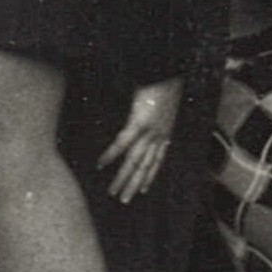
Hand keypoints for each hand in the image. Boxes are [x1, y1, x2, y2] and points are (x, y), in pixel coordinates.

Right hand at [98, 77, 180, 204]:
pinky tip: (101, 164)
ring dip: (123, 178)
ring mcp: (150, 131)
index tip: (143, 190)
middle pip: (145, 166)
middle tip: (124, 200)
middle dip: (134, 184)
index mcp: (165, 132)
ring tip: (114, 192)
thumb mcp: (163, 102)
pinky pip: (123, 142)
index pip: (157, 160)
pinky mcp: (140, 122)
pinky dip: (111, 154)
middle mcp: (159, 136)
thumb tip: (147, 115)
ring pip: (135, 161)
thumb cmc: (165, 82)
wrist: (170, 71)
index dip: (150, 176)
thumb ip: (154, 113)